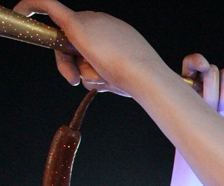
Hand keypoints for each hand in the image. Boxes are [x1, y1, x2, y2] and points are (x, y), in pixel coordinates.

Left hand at [14, 0, 160, 93]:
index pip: (89, 43)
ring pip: (66, 43)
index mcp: (116, 32)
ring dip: (71, 65)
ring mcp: (90, 21)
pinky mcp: (75, 24)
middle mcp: (102, 22)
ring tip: (94, 76)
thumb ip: (103, 71)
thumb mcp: (121, 74)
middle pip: (74, 41)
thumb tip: (89, 77)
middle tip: (74, 80)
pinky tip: (18, 10)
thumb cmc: (138, 81)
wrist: (145, 76)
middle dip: (72, 63)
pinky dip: (31, 6)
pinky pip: (47, 7)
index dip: (83, 61)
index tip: (85, 76)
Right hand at [182, 33, 223, 129]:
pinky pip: (191, 63)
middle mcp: (214, 80)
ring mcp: (199, 79)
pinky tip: (204, 66)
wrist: (201, 148)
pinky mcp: (185, 80)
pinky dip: (198, 62)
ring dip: (217, 93)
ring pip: (215, 73)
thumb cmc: (219, 136)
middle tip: (223, 111)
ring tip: (213, 111)